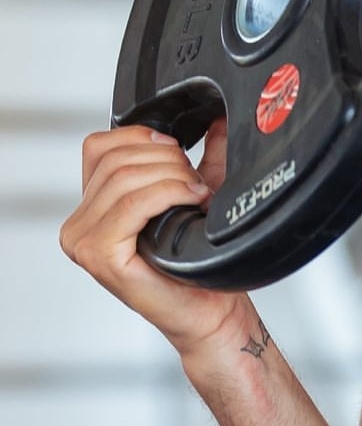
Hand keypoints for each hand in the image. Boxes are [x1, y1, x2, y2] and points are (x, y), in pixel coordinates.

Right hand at [60, 123, 247, 354]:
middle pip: (117, 157)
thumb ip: (204, 153)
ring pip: (126, 176)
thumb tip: (217, 118)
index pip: (100, 144)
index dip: (143, 138)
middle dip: (167, 159)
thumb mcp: (197, 191)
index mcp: (94, 205)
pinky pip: (133, 203)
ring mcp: (83, 239)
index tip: (178, 152)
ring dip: (173, 177)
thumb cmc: (197, 261)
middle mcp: (80, 221)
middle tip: (194, 182)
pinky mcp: (98, 254)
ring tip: (195, 195)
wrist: (208, 307)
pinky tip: (190, 203)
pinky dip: (169, 194)